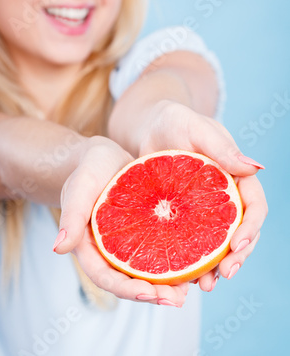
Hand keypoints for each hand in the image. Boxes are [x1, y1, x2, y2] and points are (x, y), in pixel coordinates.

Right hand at [53, 135, 188, 306]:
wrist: (105, 156)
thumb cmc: (89, 168)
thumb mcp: (80, 186)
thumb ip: (71, 215)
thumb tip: (58, 248)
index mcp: (89, 246)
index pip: (105, 276)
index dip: (125, 289)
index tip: (149, 294)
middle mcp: (109, 250)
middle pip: (128, 281)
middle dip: (152, 294)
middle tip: (177, 299)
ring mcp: (128, 242)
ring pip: (146, 271)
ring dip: (166, 283)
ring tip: (190, 288)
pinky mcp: (144, 231)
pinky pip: (158, 250)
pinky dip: (174, 259)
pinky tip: (195, 260)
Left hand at [136, 100, 267, 291]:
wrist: (148, 127)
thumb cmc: (174, 120)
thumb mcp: (197, 129)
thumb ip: (222, 148)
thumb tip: (257, 168)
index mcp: (235, 175)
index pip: (254, 206)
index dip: (251, 227)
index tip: (237, 245)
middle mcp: (224, 195)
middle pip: (240, 231)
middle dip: (237, 256)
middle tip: (223, 275)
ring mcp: (204, 207)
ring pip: (218, 242)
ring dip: (216, 266)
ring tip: (205, 285)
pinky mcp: (184, 215)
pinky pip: (193, 241)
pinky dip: (192, 259)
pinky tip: (183, 275)